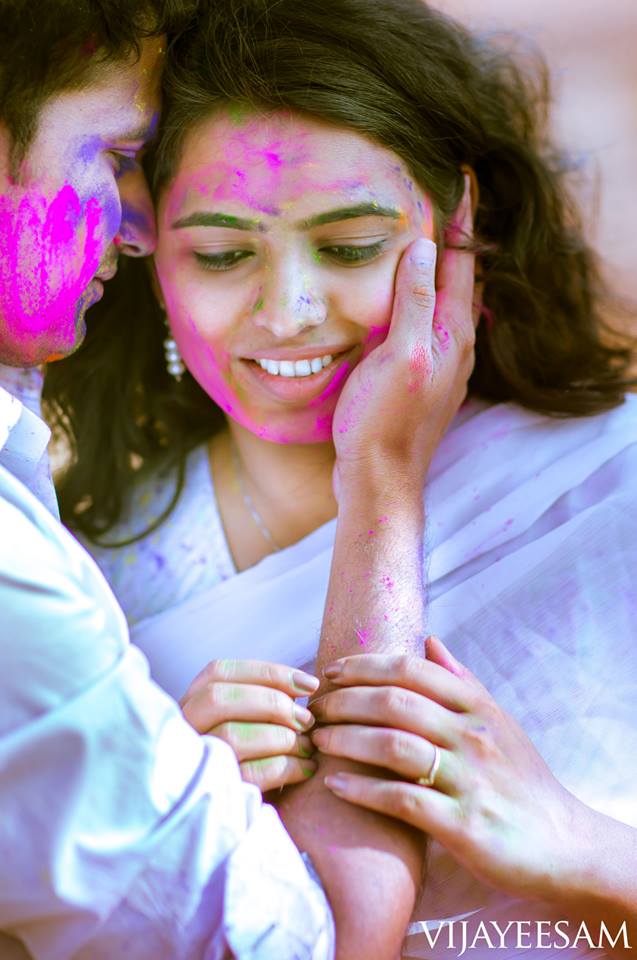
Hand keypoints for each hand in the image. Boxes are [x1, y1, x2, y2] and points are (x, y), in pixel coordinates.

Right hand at [180, 658, 318, 791]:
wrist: (220, 817)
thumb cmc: (244, 758)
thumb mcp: (241, 723)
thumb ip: (259, 700)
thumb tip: (303, 686)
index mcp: (187, 704)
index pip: (218, 672)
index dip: (267, 673)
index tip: (308, 683)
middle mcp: (181, 730)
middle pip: (219, 698)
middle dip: (272, 703)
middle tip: (307, 718)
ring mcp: (191, 763)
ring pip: (233, 735)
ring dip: (281, 736)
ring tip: (308, 744)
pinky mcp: (212, 795)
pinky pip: (252, 774)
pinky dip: (286, 767)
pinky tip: (306, 768)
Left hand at [311, 636, 581, 902]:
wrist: (563, 844)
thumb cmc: (523, 780)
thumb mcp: (500, 722)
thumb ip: (463, 682)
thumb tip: (429, 640)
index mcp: (477, 707)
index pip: (412, 670)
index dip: (365, 666)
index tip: (331, 672)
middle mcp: (472, 736)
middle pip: (395, 702)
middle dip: (345, 700)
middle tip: (314, 707)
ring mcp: (468, 780)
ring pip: (393, 746)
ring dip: (346, 739)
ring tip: (318, 740)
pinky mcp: (462, 825)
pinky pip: (402, 800)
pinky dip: (363, 791)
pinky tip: (335, 786)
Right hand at [331, 174, 476, 499]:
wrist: (380, 479)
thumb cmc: (384, 420)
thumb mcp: (400, 356)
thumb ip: (413, 302)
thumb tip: (422, 247)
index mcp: (453, 333)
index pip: (462, 262)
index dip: (461, 219)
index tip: (461, 177)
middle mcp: (456, 346)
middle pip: (460, 280)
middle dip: (453, 240)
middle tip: (440, 200)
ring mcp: (442, 365)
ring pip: (445, 303)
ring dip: (437, 271)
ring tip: (421, 241)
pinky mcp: (424, 379)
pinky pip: (429, 326)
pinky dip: (420, 301)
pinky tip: (401, 302)